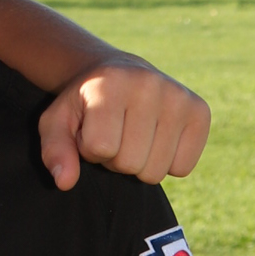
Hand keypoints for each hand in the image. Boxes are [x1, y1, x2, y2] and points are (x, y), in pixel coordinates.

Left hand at [39, 60, 209, 192]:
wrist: (118, 73)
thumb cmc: (85, 104)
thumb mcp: (57, 121)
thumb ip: (54, 151)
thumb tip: (65, 182)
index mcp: (111, 83)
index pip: (101, 147)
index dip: (90, 148)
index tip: (91, 128)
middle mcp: (149, 85)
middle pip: (130, 163)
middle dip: (115, 158)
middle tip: (114, 132)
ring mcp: (179, 97)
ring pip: (155, 172)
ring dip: (140, 162)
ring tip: (132, 134)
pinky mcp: (200, 111)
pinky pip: (182, 168)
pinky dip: (166, 162)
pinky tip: (156, 137)